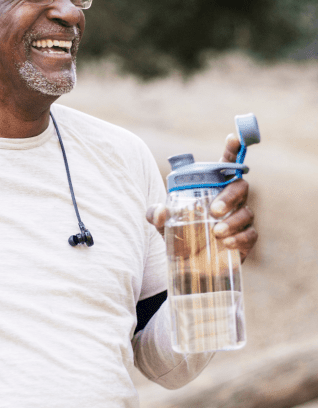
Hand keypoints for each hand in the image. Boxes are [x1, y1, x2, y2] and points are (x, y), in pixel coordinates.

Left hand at [146, 134, 257, 262]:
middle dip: (230, 196)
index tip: (233, 138)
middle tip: (213, 210)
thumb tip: (160, 209)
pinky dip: (240, 237)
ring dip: (232, 221)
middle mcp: (229, 201)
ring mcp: (240, 220)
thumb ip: (156, 215)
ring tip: (215, 232)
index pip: (226, 165)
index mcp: (212, 189)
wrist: (187, 269)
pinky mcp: (245, 240)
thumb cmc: (179, 238)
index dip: (232, 150)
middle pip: (241, 186)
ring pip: (246, 212)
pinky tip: (226, 243)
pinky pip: (251, 234)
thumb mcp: (162, 226)